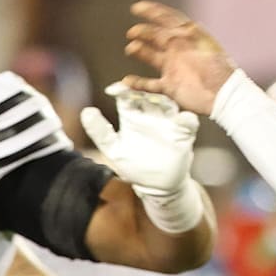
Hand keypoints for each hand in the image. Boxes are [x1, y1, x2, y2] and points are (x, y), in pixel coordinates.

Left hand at [80, 83, 198, 192]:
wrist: (158, 185)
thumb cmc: (134, 166)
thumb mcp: (114, 150)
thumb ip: (100, 132)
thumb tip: (86, 111)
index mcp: (132, 116)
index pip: (127, 96)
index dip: (122, 89)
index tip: (117, 89)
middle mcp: (151, 115)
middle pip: (150, 94)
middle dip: (146, 90)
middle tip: (141, 91)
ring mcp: (168, 122)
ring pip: (170, 103)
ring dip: (167, 100)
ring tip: (161, 100)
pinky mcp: (184, 133)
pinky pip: (189, 123)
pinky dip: (187, 119)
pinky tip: (183, 119)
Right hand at [121, 0, 236, 114]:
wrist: (223, 95)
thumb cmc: (217, 68)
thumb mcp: (200, 44)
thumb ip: (182, 33)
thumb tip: (166, 25)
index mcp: (188, 37)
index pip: (167, 19)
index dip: (152, 12)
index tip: (137, 7)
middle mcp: (179, 51)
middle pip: (156, 36)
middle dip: (143, 32)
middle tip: (132, 32)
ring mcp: (174, 68)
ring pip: (152, 57)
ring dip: (141, 51)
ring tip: (131, 48)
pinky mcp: (171, 86)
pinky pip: (151, 85)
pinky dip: (139, 83)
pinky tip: (128, 81)